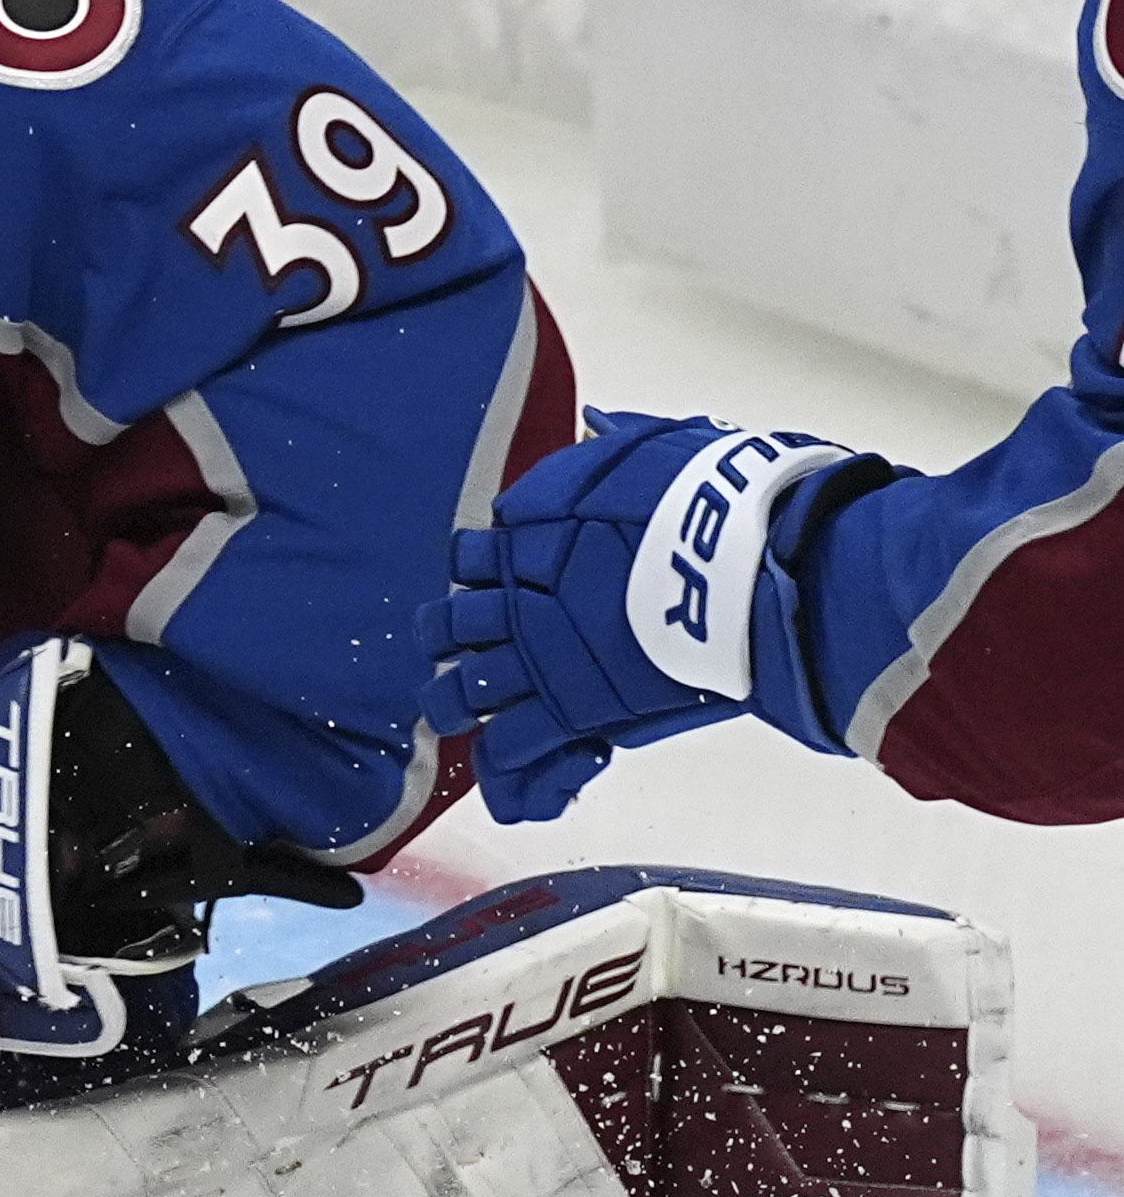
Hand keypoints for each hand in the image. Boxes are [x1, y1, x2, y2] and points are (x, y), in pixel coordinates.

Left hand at [422, 413, 858, 821]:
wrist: (748, 557)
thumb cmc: (714, 498)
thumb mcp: (658, 449)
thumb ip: (618, 444)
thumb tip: (597, 423)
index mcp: (531, 529)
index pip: (470, 556)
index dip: (478, 574)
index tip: (490, 585)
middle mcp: (521, 592)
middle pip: (449, 622)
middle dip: (448, 637)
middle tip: (459, 651)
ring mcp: (542, 654)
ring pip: (462, 689)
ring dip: (456, 702)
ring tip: (461, 715)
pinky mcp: (575, 707)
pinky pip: (513, 746)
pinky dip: (508, 766)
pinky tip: (509, 774)